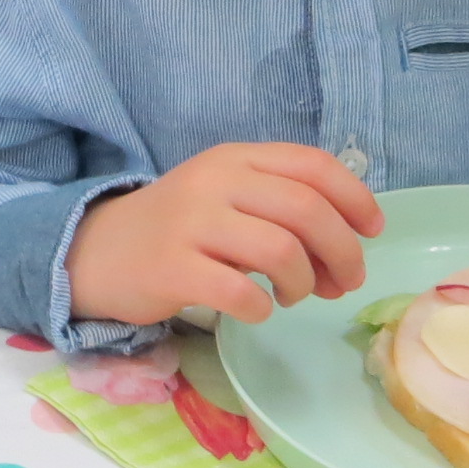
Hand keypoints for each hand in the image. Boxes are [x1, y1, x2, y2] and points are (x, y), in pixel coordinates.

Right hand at [67, 144, 382, 328]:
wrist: (96, 252)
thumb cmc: (177, 229)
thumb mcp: (225, 197)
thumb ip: (280, 207)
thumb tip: (347, 248)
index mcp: (235, 159)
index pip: (313, 165)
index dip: (355, 198)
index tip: (372, 231)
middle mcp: (215, 181)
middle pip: (307, 209)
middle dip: (342, 252)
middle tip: (344, 283)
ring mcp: (191, 224)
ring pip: (280, 250)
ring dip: (303, 282)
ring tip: (292, 296)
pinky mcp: (172, 269)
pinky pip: (239, 291)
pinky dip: (261, 307)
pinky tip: (256, 309)